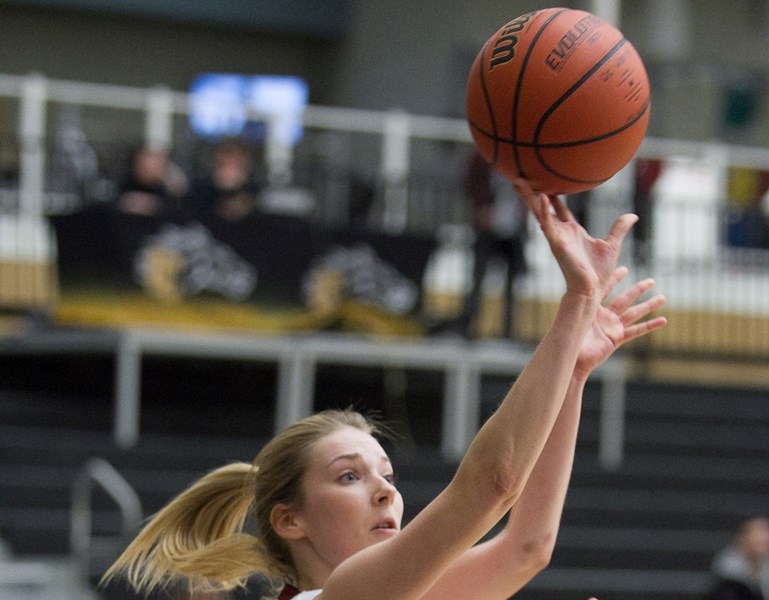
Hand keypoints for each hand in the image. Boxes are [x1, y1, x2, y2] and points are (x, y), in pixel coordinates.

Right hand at [512, 179, 635, 299]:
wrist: (592, 288)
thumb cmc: (599, 272)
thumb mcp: (612, 244)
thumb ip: (619, 228)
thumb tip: (632, 216)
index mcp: (572, 231)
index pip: (559, 209)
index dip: (552, 196)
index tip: (545, 183)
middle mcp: (561, 232)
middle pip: (543, 208)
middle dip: (531, 194)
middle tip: (520, 178)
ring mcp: (557, 237)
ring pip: (540, 213)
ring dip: (529, 198)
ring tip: (518, 182)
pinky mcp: (557, 244)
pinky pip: (548, 225)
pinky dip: (544, 211)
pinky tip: (542, 197)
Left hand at [574, 267, 666, 377]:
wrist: (571, 357)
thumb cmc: (567, 336)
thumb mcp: (573, 313)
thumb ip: (578, 298)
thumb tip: (577, 275)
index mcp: (592, 306)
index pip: (606, 288)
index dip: (615, 279)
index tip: (625, 269)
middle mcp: (604, 316)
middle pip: (625, 299)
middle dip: (638, 290)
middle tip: (652, 281)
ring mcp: (611, 327)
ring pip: (634, 314)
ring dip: (649, 306)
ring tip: (663, 298)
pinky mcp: (616, 339)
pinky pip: (636, 331)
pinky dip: (650, 326)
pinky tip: (663, 320)